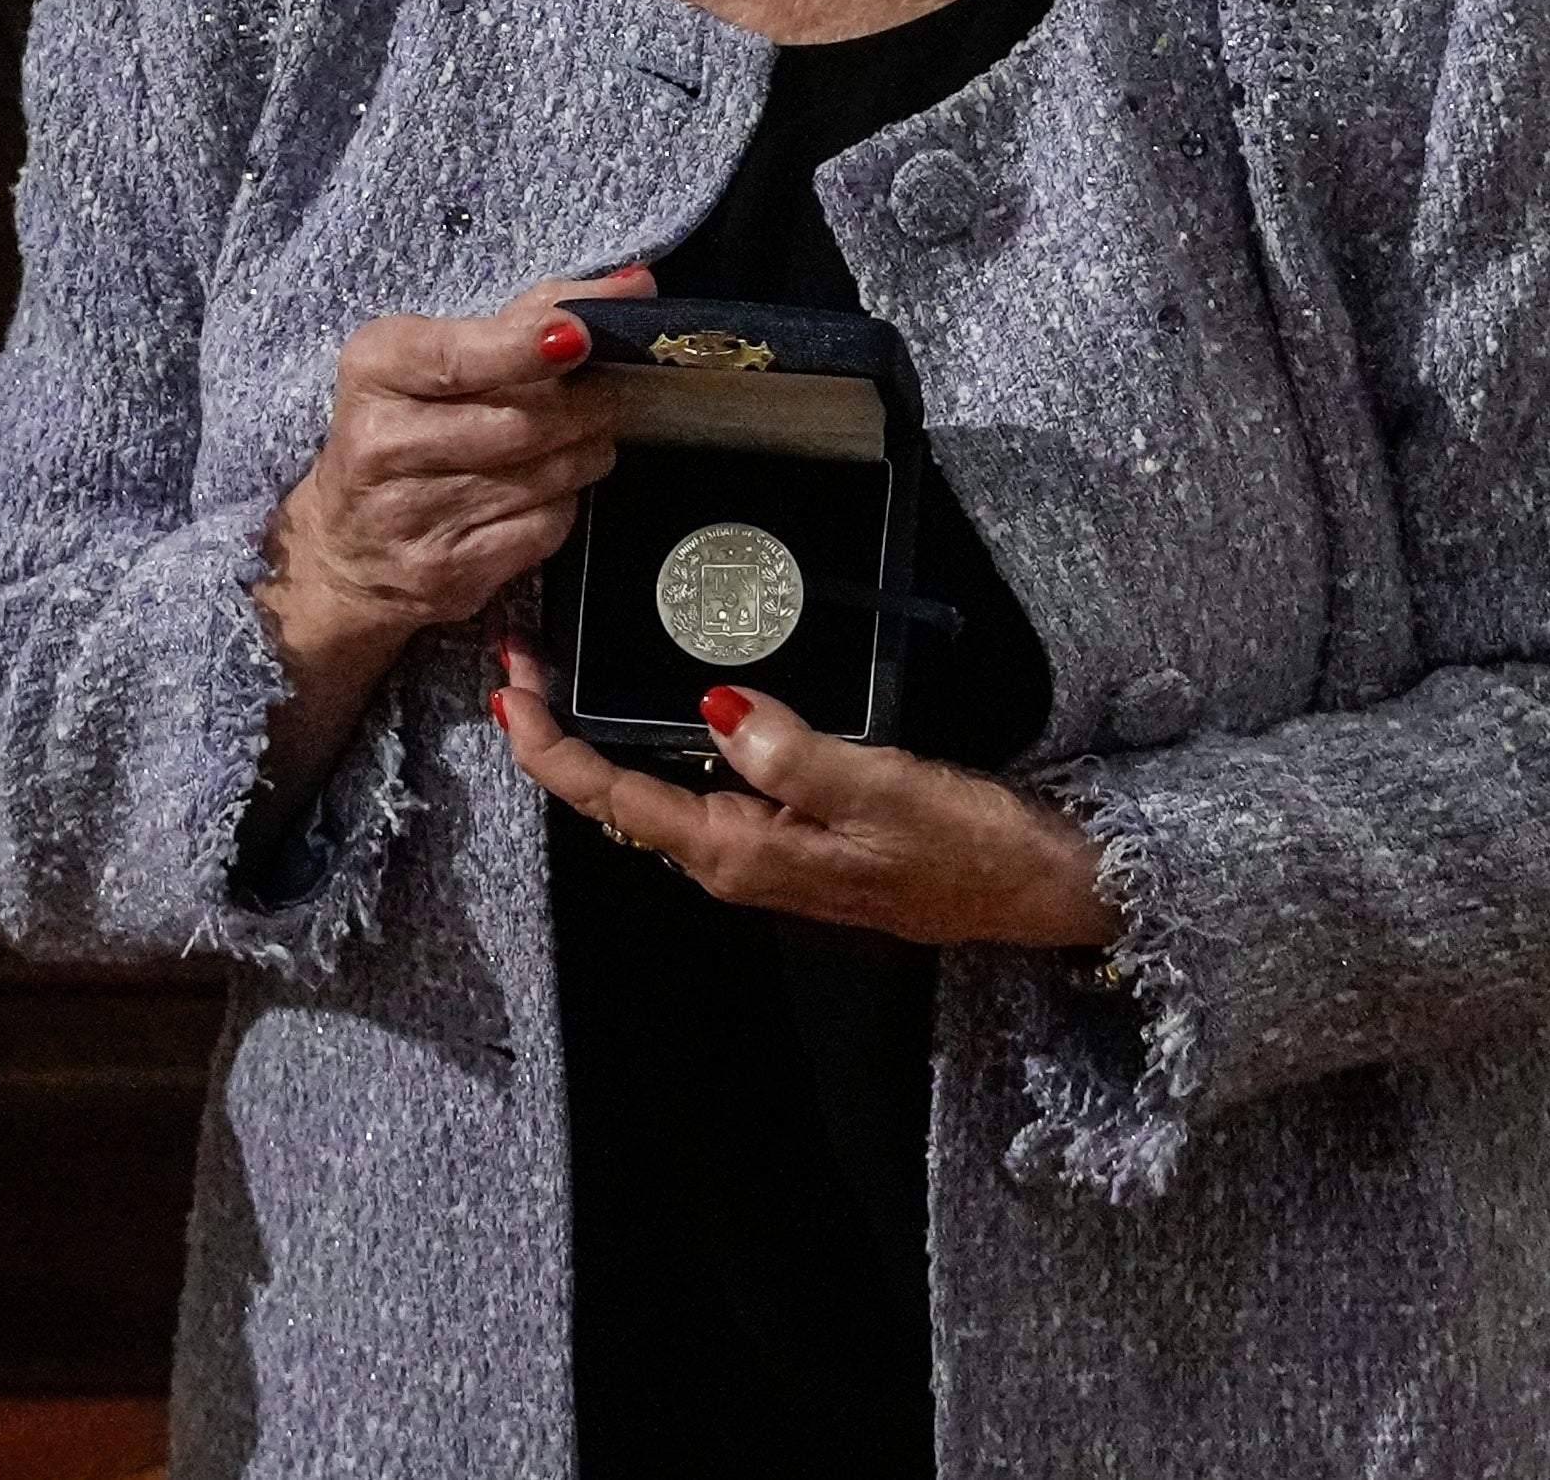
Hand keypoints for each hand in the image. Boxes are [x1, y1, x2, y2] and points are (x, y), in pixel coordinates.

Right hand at [260, 271, 633, 671]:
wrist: (345, 551)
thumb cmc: (403, 431)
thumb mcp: (434, 359)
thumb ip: (528, 316)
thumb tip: (633, 286)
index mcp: (374, 372)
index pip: (457, 357)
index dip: (524, 347)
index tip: (580, 335)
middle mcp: (383, 444)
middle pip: (522, 421)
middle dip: (586, 403)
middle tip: (605, 390)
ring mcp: (414, 515)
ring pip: (545, 476)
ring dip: (585, 450)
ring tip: (581, 436)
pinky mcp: (449, 571)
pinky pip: (543, 527)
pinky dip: (563, 502)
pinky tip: (547, 488)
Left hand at [491, 645, 1119, 953]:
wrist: (1040, 890)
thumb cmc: (969, 846)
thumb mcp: (881, 789)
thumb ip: (792, 752)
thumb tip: (716, 709)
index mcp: (740, 853)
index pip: (611, 800)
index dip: (547, 745)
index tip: (509, 684)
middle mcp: (736, 862)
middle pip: (615, 800)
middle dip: (557, 736)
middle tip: (523, 659)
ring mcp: (762, 853)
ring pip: (652, 794)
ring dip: (602, 740)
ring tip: (564, 675)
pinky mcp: (790, 838)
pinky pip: (698, 790)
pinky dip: (657, 748)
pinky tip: (659, 712)